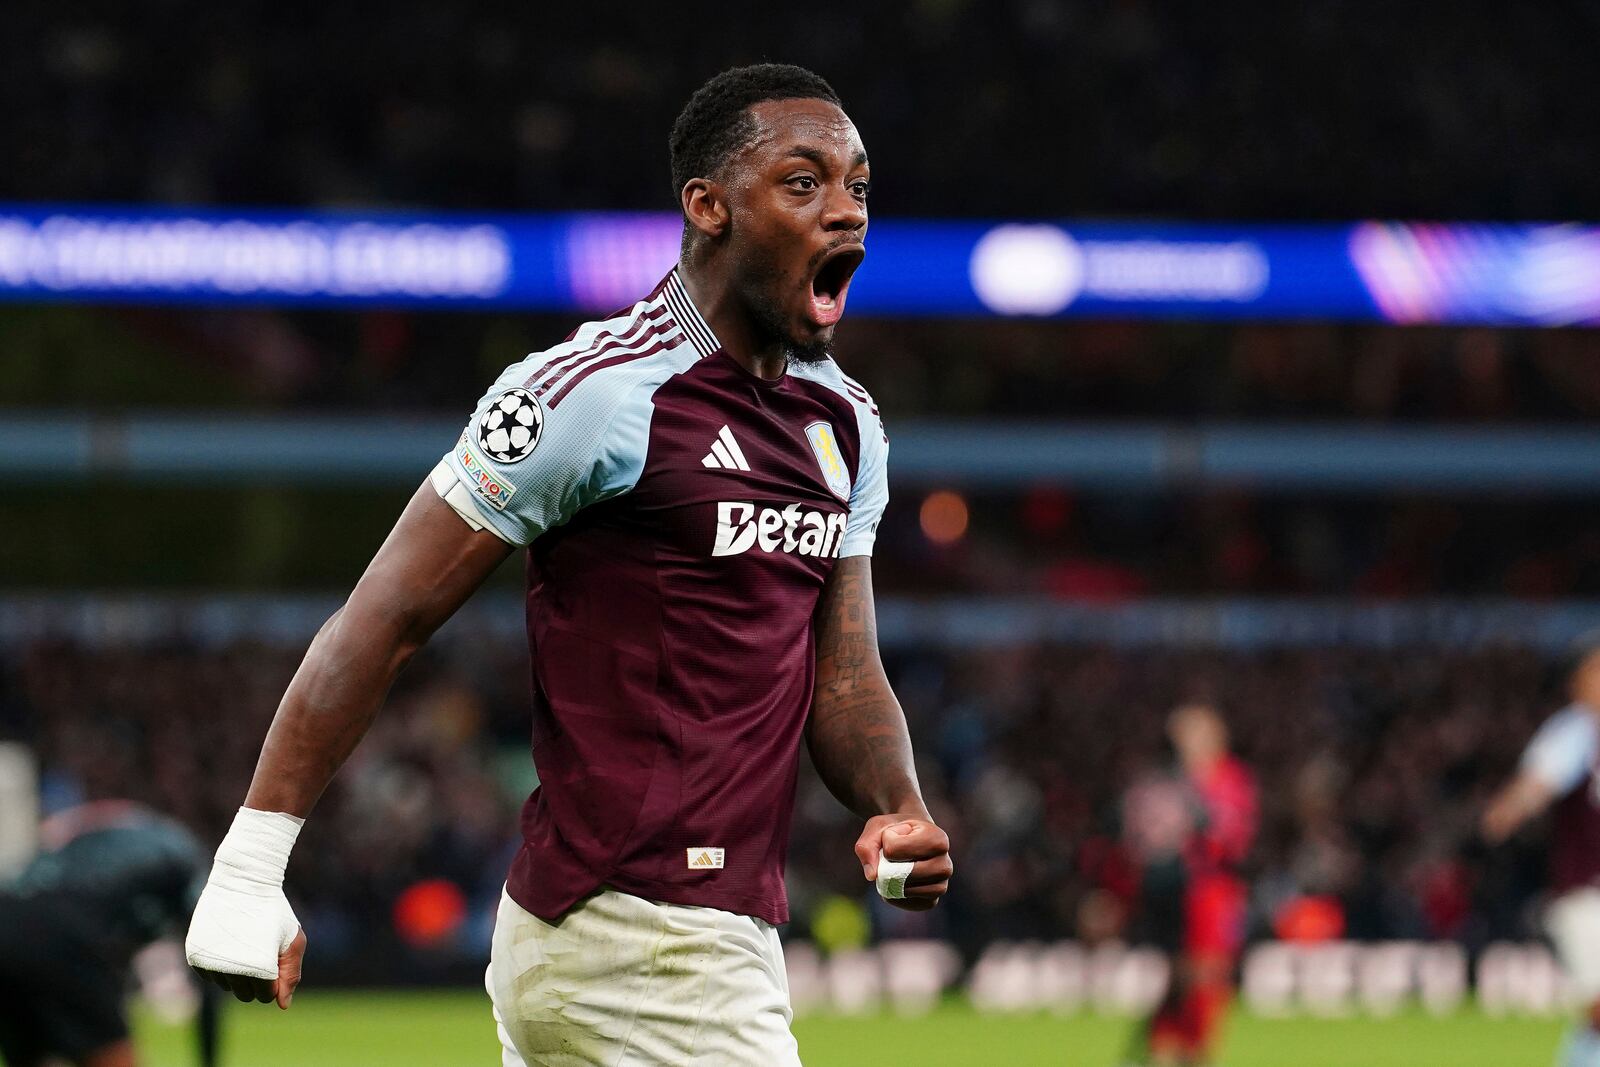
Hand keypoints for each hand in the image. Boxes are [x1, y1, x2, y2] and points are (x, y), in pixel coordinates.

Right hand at [185, 871, 305, 1008]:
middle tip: (262, 952)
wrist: (241, 881)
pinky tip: (228, 943)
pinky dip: (220, 966)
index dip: (275, 979)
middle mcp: (231, 971)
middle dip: (257, 980)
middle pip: (246, 996)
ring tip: (246, 943)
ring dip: (238, 973)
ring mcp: (210, 964)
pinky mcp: (195, 956)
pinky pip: (210, 976)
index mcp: (259, 969)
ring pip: (227, 987)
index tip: (276, 957)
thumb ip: (291, 974)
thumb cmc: (273, 911)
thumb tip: (283, 1004)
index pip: (266, 996)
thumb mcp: (292, 939)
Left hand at [855, 814, 952, 911]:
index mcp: (937, 839)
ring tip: (895, 868)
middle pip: (903, 873)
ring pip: (905, 890)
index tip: (896, 835)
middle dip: (887, 865)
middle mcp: (945, 864)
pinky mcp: (932, 901)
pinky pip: (907, 903)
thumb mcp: (877, 827)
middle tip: (892, 855)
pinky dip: (895, 895)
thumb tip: (872, 875)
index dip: (886, 842)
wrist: (911, 837)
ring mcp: (941, 885)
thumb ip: (867, 845)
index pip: (895, 849)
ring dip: (891, 881)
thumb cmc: (895, 831)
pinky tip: (896, 882)